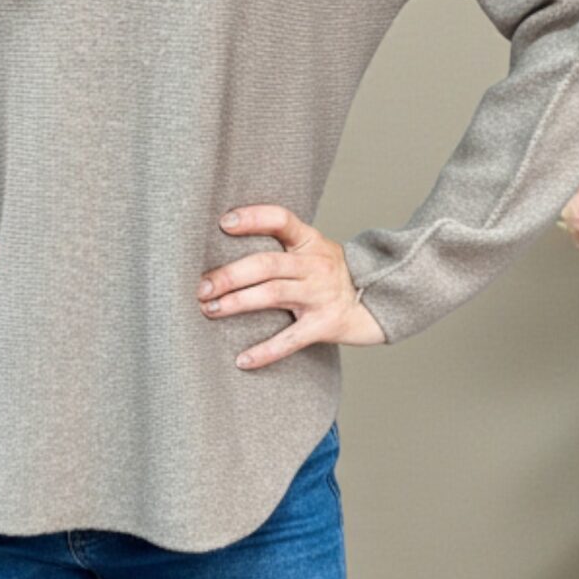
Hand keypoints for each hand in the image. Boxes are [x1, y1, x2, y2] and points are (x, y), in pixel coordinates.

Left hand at [196, 204, 387, 367]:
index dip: (253, 218)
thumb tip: (226, 237)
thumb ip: (281, 244)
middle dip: (230, 275)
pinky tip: (242, 360)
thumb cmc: (331, 273)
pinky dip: (266, 351)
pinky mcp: (323, 325)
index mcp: (309, 241)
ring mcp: (319, 295)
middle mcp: (314, 265)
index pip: (281, 220)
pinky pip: (290, 339)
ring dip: (237, 303)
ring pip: (272, 295)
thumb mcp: (313, 249)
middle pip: (266, 264)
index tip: (223, 223)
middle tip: (202, 287)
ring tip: (210, 310)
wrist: (377, 301)